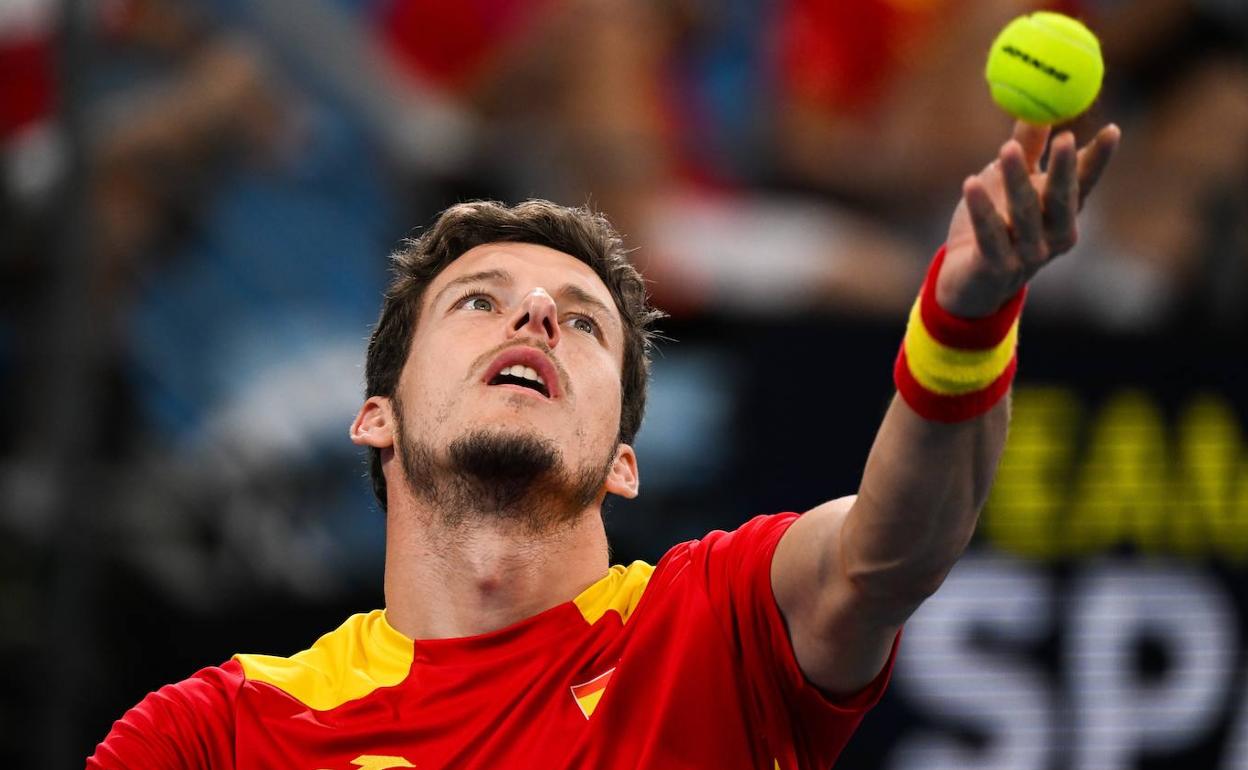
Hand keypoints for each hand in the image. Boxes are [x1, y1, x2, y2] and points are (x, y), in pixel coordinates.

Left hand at [938, 121, 1120, 317]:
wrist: (968, 285)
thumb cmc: (995, 229)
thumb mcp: (1011, 187)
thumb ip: (1027, 152)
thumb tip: (1040, 111)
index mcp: (1061, 216)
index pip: (1085, 184)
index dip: (1099, 160)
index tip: (1112, 129)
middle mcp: (1052, 237)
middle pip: (1062, 199)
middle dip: (1066, 169)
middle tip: (1065, 137)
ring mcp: (1027, 255)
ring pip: (1024, 214)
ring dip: (1016, 180)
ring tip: (1007, 148)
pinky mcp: (996, 267)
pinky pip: (988, 234)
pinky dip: (981, 209)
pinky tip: (971, 183)